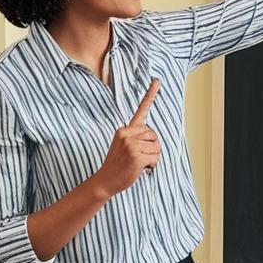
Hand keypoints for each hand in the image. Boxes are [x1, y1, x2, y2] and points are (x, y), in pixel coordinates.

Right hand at [98, 79, 160, 193]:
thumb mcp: (123, 146)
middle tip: (137, 157)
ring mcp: (131, 144)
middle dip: (151, 148)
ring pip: (157, 147)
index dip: (150, 95)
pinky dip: (151, 166)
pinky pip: (156, 158)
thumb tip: (152, 139)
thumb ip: (136, 138)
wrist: (105, 181)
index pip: (140, 110)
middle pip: (154, 136)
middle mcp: (127, 133)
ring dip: (152, 158)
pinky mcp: (137, 155)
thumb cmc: (118, 165)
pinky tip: (140, 168)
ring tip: (137, 163)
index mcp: (124, 129)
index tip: (157, 81)